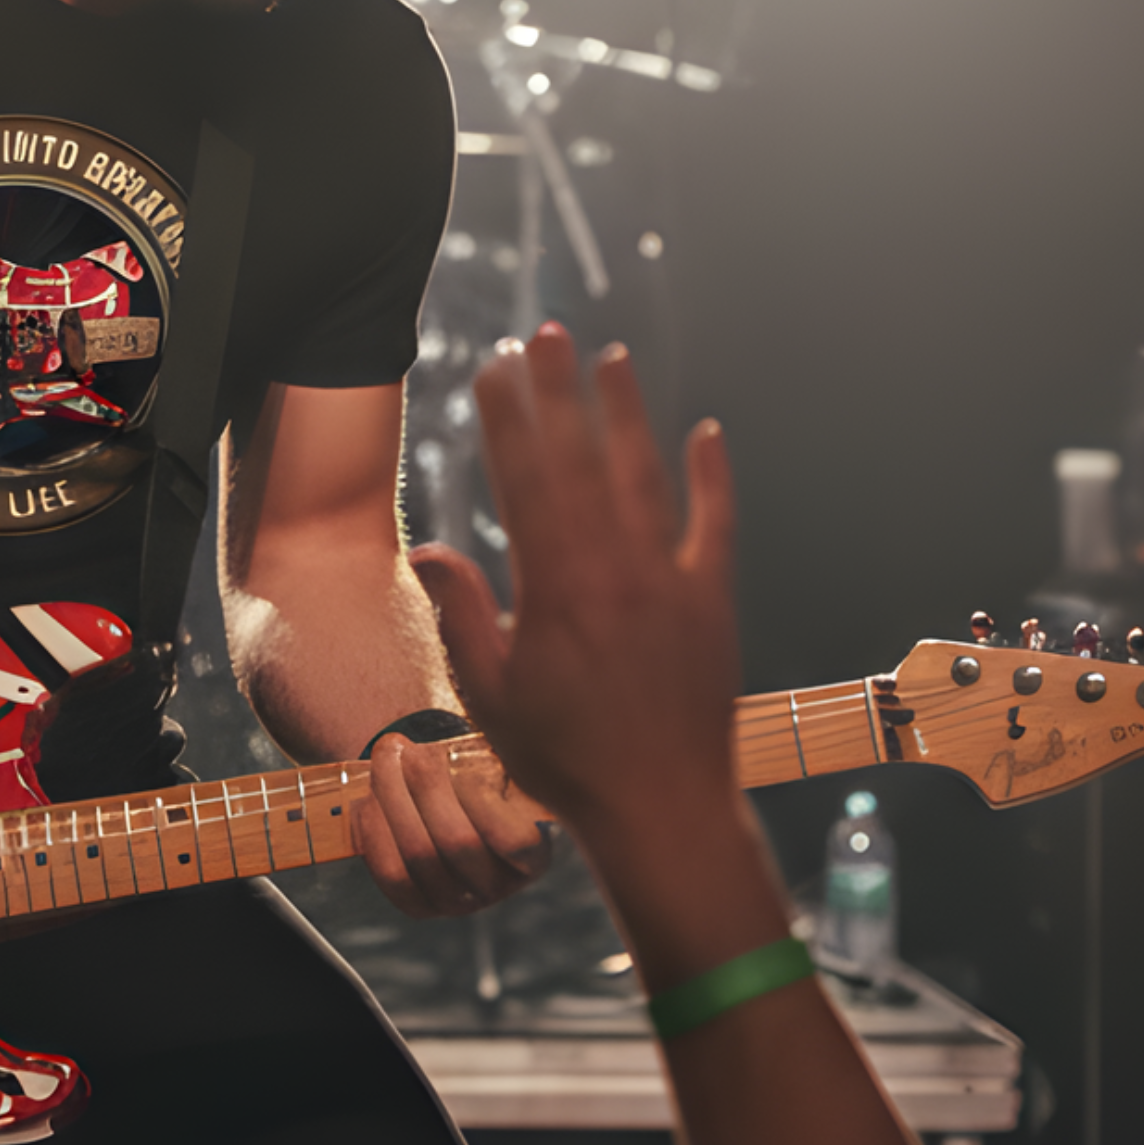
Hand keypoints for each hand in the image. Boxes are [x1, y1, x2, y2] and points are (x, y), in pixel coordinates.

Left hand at [354, 733, 550, 918]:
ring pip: (420, 855)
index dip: (479, 797)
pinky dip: (374, 834)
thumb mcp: (494, 762)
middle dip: (423, 786)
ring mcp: (459, 902)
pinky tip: (366, 801)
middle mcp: (498, 885)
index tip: (452, 754)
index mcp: (533, 854)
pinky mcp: (421, 906)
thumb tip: (462, 745)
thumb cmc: (475, 775)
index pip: (513, 840)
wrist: (444, 799)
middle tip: (400, 747)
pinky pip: (392, 875)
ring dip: (392, 800)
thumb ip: (489, 758)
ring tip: (383, 762)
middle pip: (458, 841)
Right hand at [413, 328, 738, 859]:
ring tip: (614, 359)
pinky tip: (707, 434)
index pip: (526, 480)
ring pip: (648, 476)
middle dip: (562, 394)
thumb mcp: (490, 694)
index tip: (494, 369)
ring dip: (629, 415)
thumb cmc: (564, 760)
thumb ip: (461, 615)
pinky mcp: (712, 602)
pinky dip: (712, 478)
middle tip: (547, 336)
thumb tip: (428, 551)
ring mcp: (670, 580)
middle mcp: (616, 569)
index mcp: (555, 587)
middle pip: (584, 461)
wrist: (661, 808)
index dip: (509, 419)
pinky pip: (716, 524)